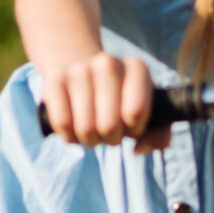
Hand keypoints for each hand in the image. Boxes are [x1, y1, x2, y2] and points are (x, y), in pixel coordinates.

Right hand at [40, 50, 163, 149]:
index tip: (131, 123)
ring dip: (89, 139)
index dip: (134, 129)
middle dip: (110, 138)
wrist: (84, 75)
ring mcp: (79, 70)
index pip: (136, 113)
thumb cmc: (121, 102)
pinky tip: (74, 127)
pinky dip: (69, 136)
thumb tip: (137, 149)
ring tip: (92, 128)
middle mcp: (108, 63)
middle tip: (108, 130)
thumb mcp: (148, 115)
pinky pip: (62, 124)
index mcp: (136, 68)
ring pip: (85, 128)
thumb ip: (159, 136)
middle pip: (109, 125)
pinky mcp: (54, 81)